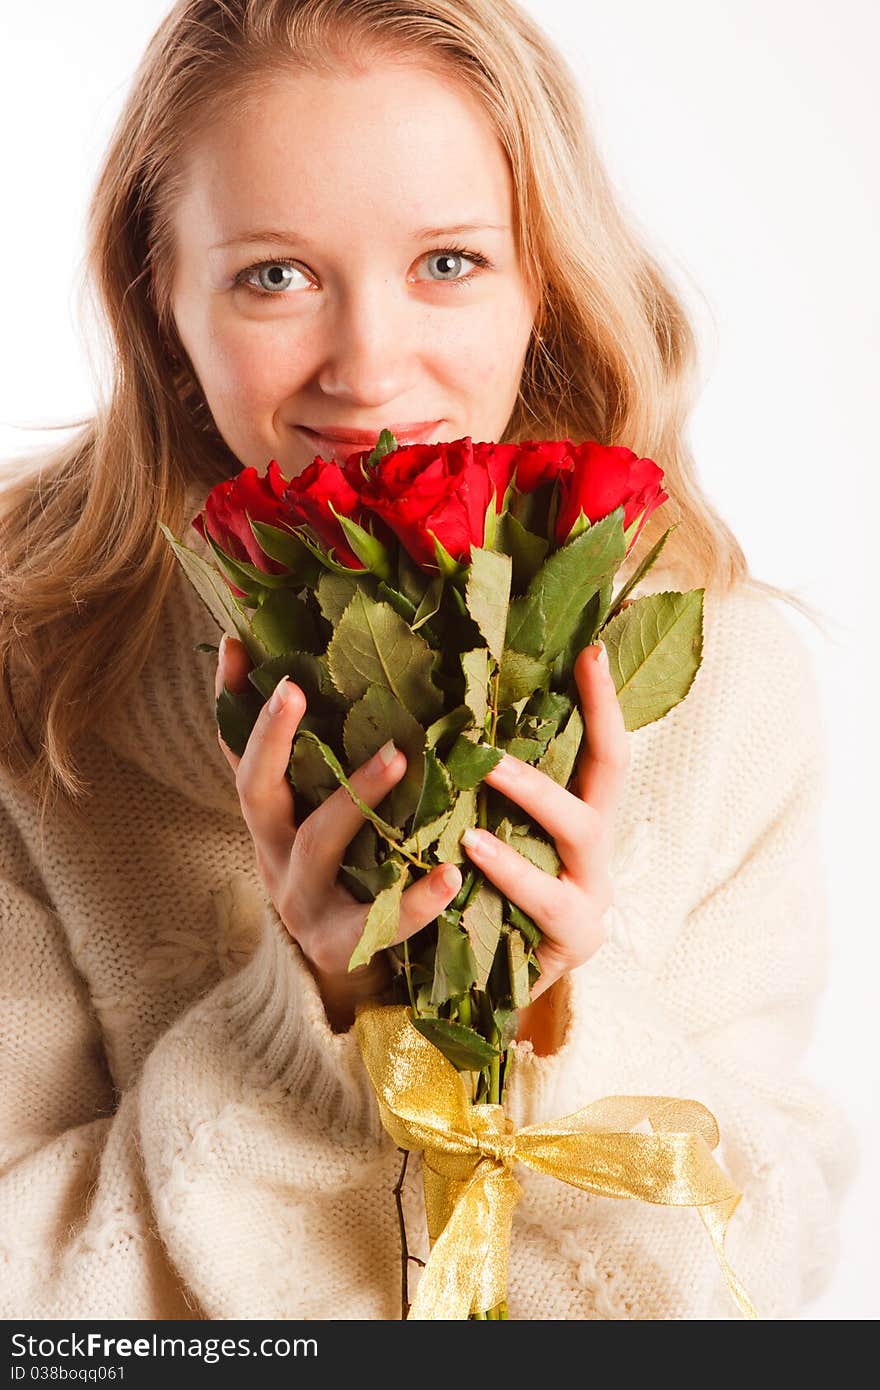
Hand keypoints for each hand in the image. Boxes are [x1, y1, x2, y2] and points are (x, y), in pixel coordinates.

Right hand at [214, 636, 463, 1029]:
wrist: (347, 974)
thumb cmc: (347, 874)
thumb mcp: (324, 815)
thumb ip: (326, 759)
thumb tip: (339, 683)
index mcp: (271, 819)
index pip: (238, 752)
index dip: (231, 702)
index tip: (237, 645)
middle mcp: (273, 854)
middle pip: (256, 791)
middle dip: (271, 739)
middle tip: (292, 690)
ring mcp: (303, 901)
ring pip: (318, 843)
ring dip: (356, 795)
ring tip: (398, 756)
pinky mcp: (342, 944)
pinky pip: (377, 920)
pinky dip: (416, 899)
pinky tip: (449, 872)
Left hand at [461, 642, 628, 1040]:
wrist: (487, 993)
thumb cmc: (487, 903)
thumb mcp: (494, 839)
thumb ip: (489, 794)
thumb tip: (451, 717)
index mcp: (580, 819)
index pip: (603, 749)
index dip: (603, 700)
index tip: (592, 649)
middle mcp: (596, 850)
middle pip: (609, 776)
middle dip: (593, 721)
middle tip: (554, 674)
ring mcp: (591, 895)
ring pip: (579, 831)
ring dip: (533, 794)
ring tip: (490, 769)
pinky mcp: (572, 940)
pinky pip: (545, 899)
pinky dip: (509, 870)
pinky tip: (472, 850)